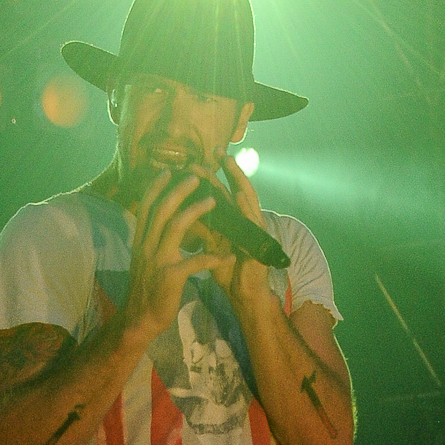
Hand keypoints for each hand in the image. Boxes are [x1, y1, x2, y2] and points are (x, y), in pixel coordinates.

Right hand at [124, 169, 235, 337]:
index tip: (168, 171)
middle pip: (161, 210)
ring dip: (195, 211)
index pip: (146, 208)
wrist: (140, 319)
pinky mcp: (170, 277)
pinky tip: (228, 256)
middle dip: (179, 190)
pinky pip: (195, 262)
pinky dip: (213, 258)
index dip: (156, 188)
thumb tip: (160, 223)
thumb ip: (150, 241)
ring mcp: (158, 261)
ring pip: (175, 227)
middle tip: (196, 176)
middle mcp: (146, 246)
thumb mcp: (143, 260)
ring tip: (213, 200)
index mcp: (140, 241)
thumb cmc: (147, 289)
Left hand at [189, 155, 269, 298]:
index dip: (210, 177)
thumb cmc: (228, 271)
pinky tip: (240, 195)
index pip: (220, 194)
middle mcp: (244, 220)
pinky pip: (253, 221)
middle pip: (234, 189)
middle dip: (226, 169)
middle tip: (215, 150)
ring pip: (247, 198)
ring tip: (229, 162)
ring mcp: (254, 228)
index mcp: (232, 221)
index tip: (197, 160)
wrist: (243, 294)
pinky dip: (246, 207)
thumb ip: (203, 229)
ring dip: (237, 180)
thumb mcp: (211, 246)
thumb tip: (184, 213)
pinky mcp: (260, 241)